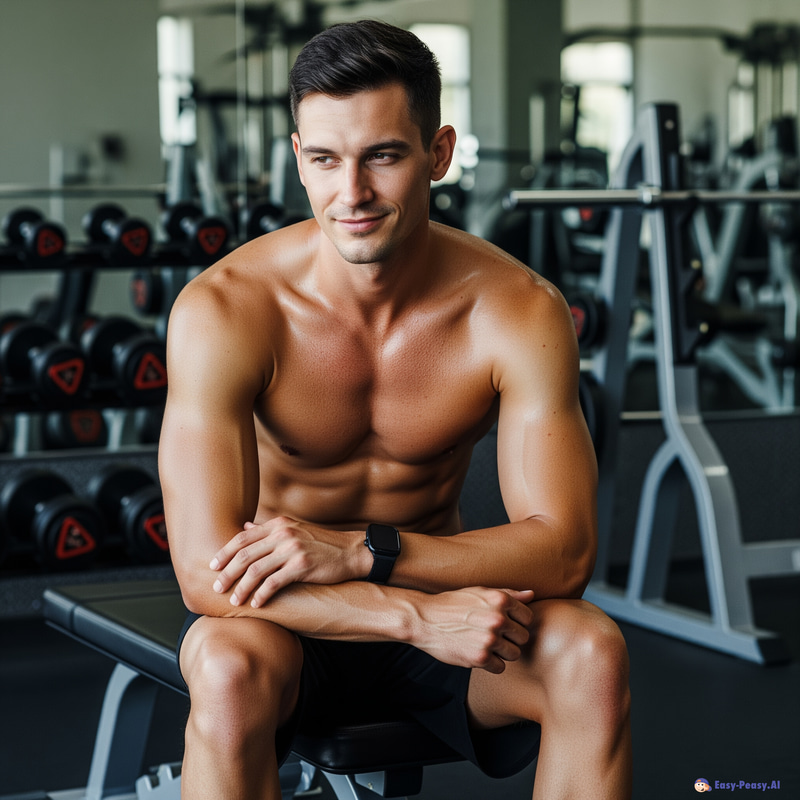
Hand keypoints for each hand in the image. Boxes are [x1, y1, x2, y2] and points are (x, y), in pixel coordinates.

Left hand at [210, 516, 367, 606]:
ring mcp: (292, 549)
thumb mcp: (294, 530)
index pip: (242, 537)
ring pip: (255, 570)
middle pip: (244, 554)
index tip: (212, 566)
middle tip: (216, 588)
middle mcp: (283, 533)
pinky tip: (257, 604)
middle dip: (227, 573)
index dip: (224, 552)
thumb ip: (268, 529)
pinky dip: (261, 595)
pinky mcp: (302, 566)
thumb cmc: (321, 544)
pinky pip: (274, 583)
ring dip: (241, 588)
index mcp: (278, 524)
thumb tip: (244, 527)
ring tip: (234, 601)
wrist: (351, 551)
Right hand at [410, 587, 534, 673]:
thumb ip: (507, 594)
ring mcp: (489, 639)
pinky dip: (490, 664)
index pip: (528, 617)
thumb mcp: (479, 592)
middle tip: (493, 635)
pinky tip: (478, 653)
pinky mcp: (480, 658)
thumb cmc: (452, 604)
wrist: (424, 619)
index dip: (517, 622)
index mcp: (500, 600)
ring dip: (502, 653)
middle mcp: (498, 619)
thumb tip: (531, 595)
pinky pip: (500, 668)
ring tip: (486, 644)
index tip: (504, 623)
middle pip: (523, 637)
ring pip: (514, 654)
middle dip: (510, 638)